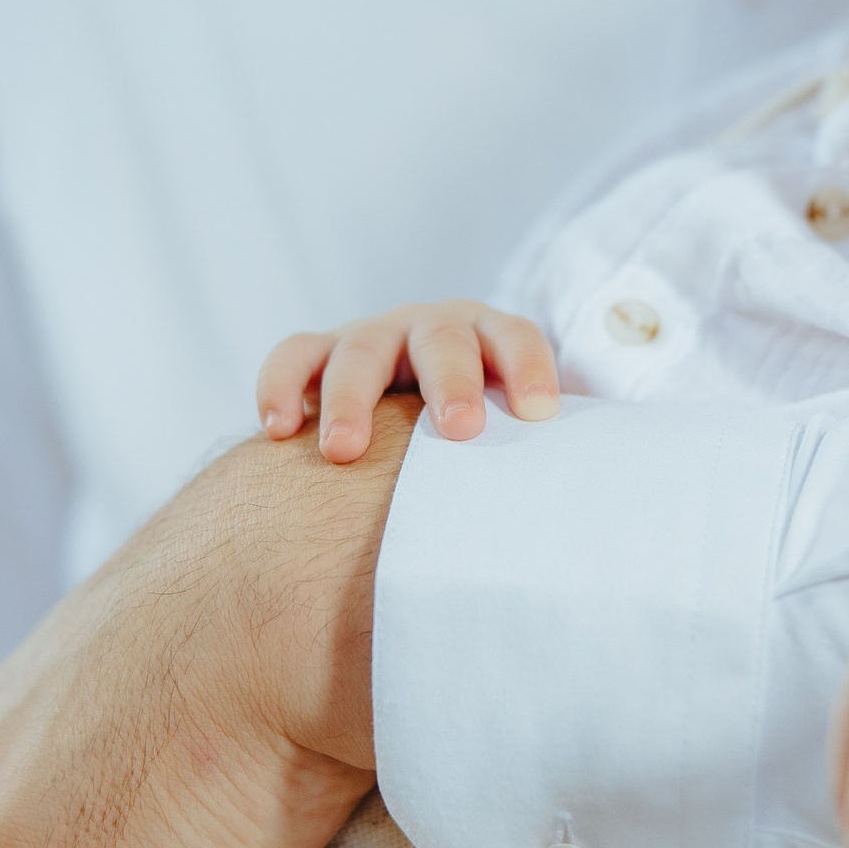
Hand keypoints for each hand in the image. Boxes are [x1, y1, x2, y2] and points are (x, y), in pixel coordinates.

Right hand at [258, 302, 560, 461]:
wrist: (410, 411)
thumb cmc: (474, 438)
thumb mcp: (504, 434)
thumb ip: (529, 457)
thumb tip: (571, 517)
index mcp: (487, 339)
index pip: (515, 337)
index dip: (530, 368)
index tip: (540, 413)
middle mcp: (430, 329)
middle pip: (442, 339)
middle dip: (451, 380)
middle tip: (460, 430)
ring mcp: (372, 336)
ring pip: (360, 350)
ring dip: (352, 398)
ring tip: (343, 454)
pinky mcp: (318, 353)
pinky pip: (294, 357)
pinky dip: (280, 386)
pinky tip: (277, 431)